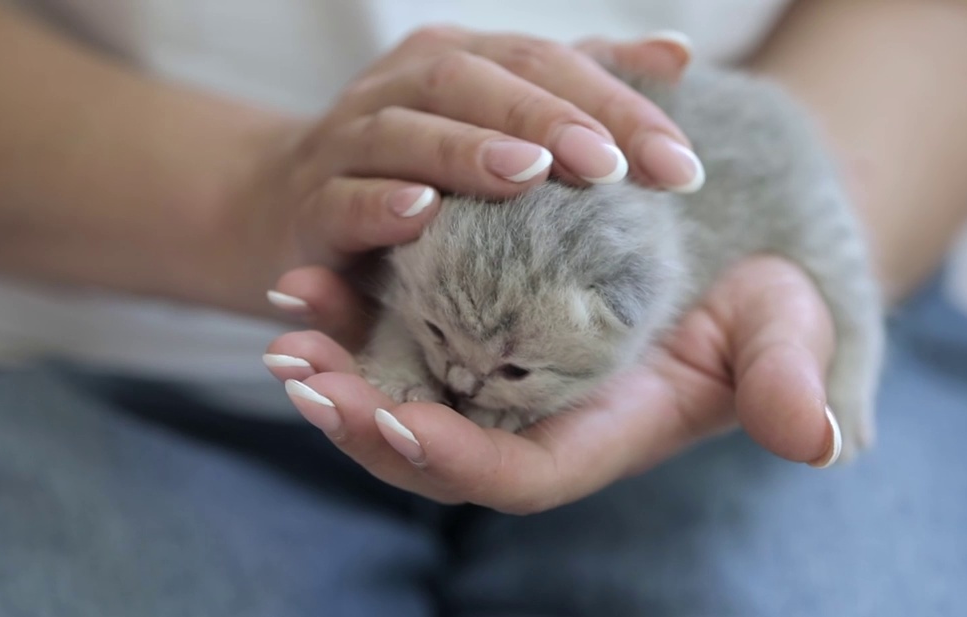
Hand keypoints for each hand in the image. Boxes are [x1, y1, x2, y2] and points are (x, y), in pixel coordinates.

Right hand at [229, 26, 699, 325]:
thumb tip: (676, 54)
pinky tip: (423, 213)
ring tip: (529, 173)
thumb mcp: (498, 121)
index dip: (616, 106)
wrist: (286, 205)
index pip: (546, 64)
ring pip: (407, 129)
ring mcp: (350, 141)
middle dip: (552, 119)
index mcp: (458, 61)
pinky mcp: (312, 204)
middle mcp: (403, 86)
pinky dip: (381, 202)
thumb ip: (580, 88)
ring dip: (468, 149)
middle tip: (614, 166)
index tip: (681, 167)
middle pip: (478, 80)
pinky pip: (344, 196)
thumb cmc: (417, 167)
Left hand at [264, 254, 841, 513]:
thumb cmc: (770, 301)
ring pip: (403, 386)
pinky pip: (405, 328)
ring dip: (339, 361)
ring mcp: (504, 372)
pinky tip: (312, 271)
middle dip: (362, 417)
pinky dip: (356, 307)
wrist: (743, 251)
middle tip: (301, 372)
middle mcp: (536, 417)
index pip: (515, 475)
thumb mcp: (793, 333)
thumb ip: (793, 386)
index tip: (396, 421)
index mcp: (598, 438)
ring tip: (286, 315)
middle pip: (433, 443)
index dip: (455, 458)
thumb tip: (823, 443)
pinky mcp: (484, 321)